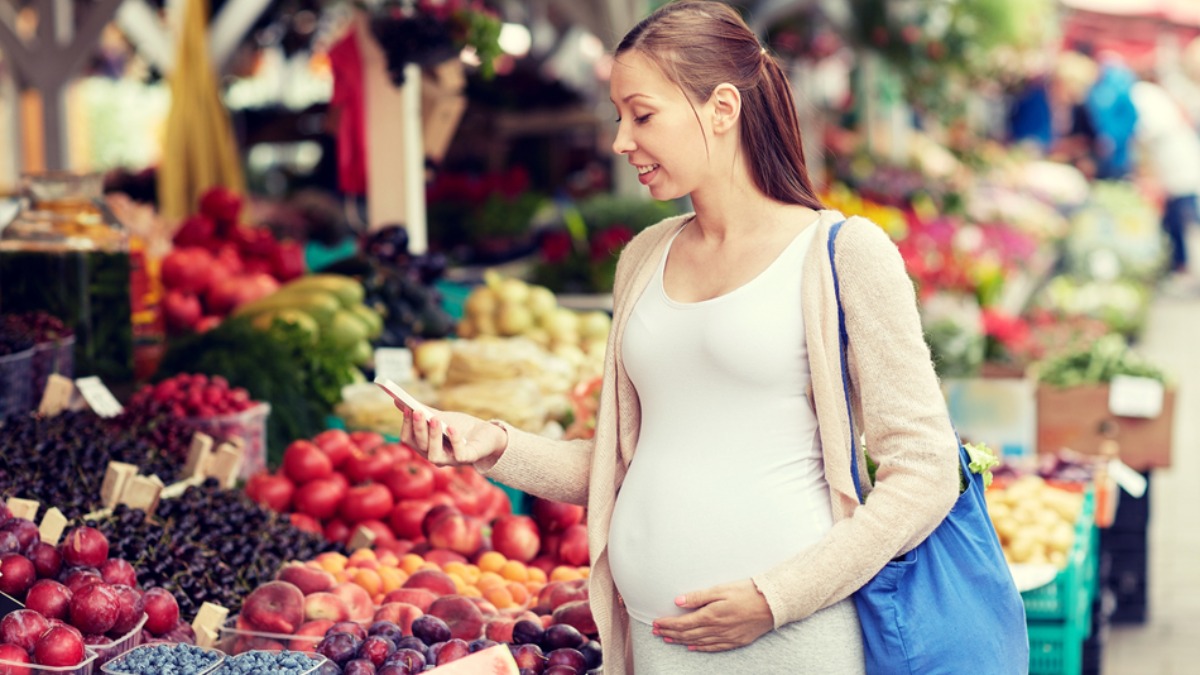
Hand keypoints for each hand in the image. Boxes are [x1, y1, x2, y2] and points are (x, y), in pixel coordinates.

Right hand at [396, 404, 505, 465]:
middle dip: (418, 428)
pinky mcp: (468, 459)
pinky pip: (458, 454)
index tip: (407, 407)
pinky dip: (454, 441)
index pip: (408, 439)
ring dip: (432, 437)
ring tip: (434, 419)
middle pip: (420, 446)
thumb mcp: (440, 416)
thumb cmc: (461, 427)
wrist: (486, 435)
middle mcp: (435, 456)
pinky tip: (451, 427)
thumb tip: (397, 400)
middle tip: (417, 411)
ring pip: (434, 455)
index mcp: (425, 446)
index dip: (406, 425)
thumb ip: (420, 410)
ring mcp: (451, 460)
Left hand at [651, 579, 774, 651]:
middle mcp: (717, 629)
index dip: (668, 624)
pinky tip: (693, 647)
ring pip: (698, 642)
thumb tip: (678, 601)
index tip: (656, 623)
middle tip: (656, 632)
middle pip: (688, 634)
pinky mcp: (735, 641)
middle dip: (670, 633)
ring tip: (668, 640)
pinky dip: (700, 648)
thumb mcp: (721, 589)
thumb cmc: (747, 592)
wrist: (772, 604)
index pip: (683, 623)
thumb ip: (698, 596)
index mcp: (711, 615)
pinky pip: (713, 647)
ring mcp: (726, 637)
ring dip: (681, 641)